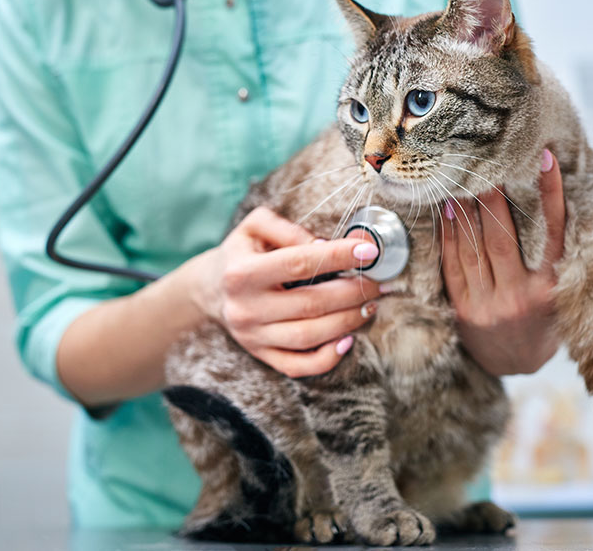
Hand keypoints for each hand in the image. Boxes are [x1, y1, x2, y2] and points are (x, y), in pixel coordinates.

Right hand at [191, 207, 382, 377]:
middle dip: (353, 292)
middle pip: (311, 304)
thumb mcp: (255, 227)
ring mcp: (253, 337)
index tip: (369, 250)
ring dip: (348, 321)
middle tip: (379, 282)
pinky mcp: (261, 355)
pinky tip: (348, 339)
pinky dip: (328, 358)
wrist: (213, 288)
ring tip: (370, 305)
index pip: (299, 263)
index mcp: (242, 273)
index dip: (338, 257)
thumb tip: (324, 245)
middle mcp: (245, 308)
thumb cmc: (244, 252)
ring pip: (310, 336)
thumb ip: (287, 229)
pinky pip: (299, 366)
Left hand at [439, 149, 566, 375]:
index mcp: (551, 289)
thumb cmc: (543, 318)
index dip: (550, 194)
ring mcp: (488, 305)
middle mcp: (519, 296)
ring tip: (461, 180)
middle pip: (503, 238)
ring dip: (466, 211)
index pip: (552, 232)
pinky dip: (449, 235)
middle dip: (494, 198)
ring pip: (473, 248)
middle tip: (487, 164)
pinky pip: (453, 264)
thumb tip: (552, 197)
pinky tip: (446, 211)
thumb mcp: (561, 291)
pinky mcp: (463, 310)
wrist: (516, 363)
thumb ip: (556, 254)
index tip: (546, 159)